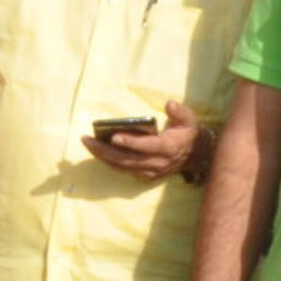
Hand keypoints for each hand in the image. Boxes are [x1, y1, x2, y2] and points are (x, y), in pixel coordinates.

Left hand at [85, 99, 199, 182]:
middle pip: (128, 159)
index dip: (131, 142)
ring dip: (102, 156)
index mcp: (169, 148)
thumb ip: (180, 112)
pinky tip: (96, 150)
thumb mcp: (188, 119)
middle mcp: (158, 163)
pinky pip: (123, 169)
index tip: (114, 137)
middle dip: (105, 150)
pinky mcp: (145, 176)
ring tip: (87, 143)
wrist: (194, 156)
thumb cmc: (186, 133)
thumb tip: (169, 104)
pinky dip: (108, 161)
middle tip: (87, 139)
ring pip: (122, 166)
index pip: (148, 146)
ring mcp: (151, 172)